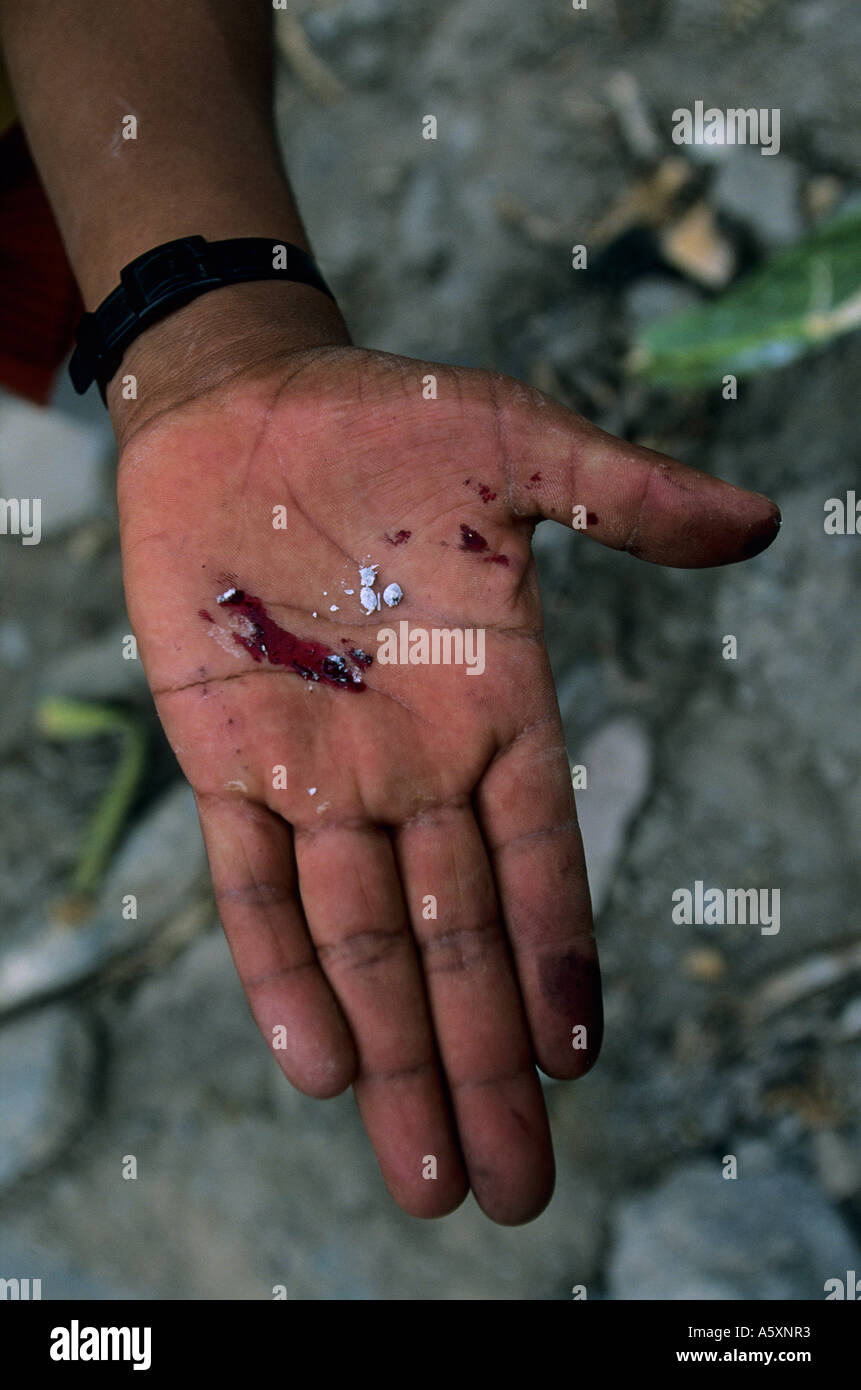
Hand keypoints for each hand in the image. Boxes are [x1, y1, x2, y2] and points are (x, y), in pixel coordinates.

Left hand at [115, 292, 778, 1223]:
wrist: (245, 409)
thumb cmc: (389, 423)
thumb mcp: (520, 446)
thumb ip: (625, 498)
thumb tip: (757, 524)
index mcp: (493, 706)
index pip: (535, 863)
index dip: (554, 961)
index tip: (576, 1062)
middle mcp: (411, 766)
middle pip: (454, 941)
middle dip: (477, 1064)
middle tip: (509, 1189)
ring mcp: (315, 774)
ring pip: (359, 941)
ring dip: (389, 1057)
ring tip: (424, 1170)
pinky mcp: (224, 760)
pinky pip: (248, 886)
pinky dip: (277, 973)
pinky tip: (318, 1068)